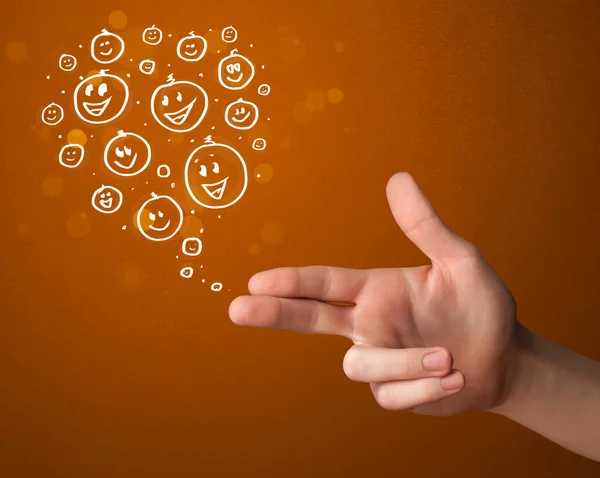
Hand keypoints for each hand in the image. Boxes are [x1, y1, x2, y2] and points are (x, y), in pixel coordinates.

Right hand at [229, 173, 518, 415]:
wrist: (505, 359)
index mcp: (377, 291)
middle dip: (275, 313)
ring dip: (403, 363)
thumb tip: (398, 178)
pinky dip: (424, 388)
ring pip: (360, 367)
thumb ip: (425, 226)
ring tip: (448, 359)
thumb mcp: (460, 261)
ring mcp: (379, 360)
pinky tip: (454, 378)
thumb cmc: (481, 306)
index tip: (256, 281)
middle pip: (310, 319)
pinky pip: (393, 395)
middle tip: (237, 310)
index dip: (292, 282)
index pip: (325, 284)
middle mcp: (369, 324)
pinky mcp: (394, 393)